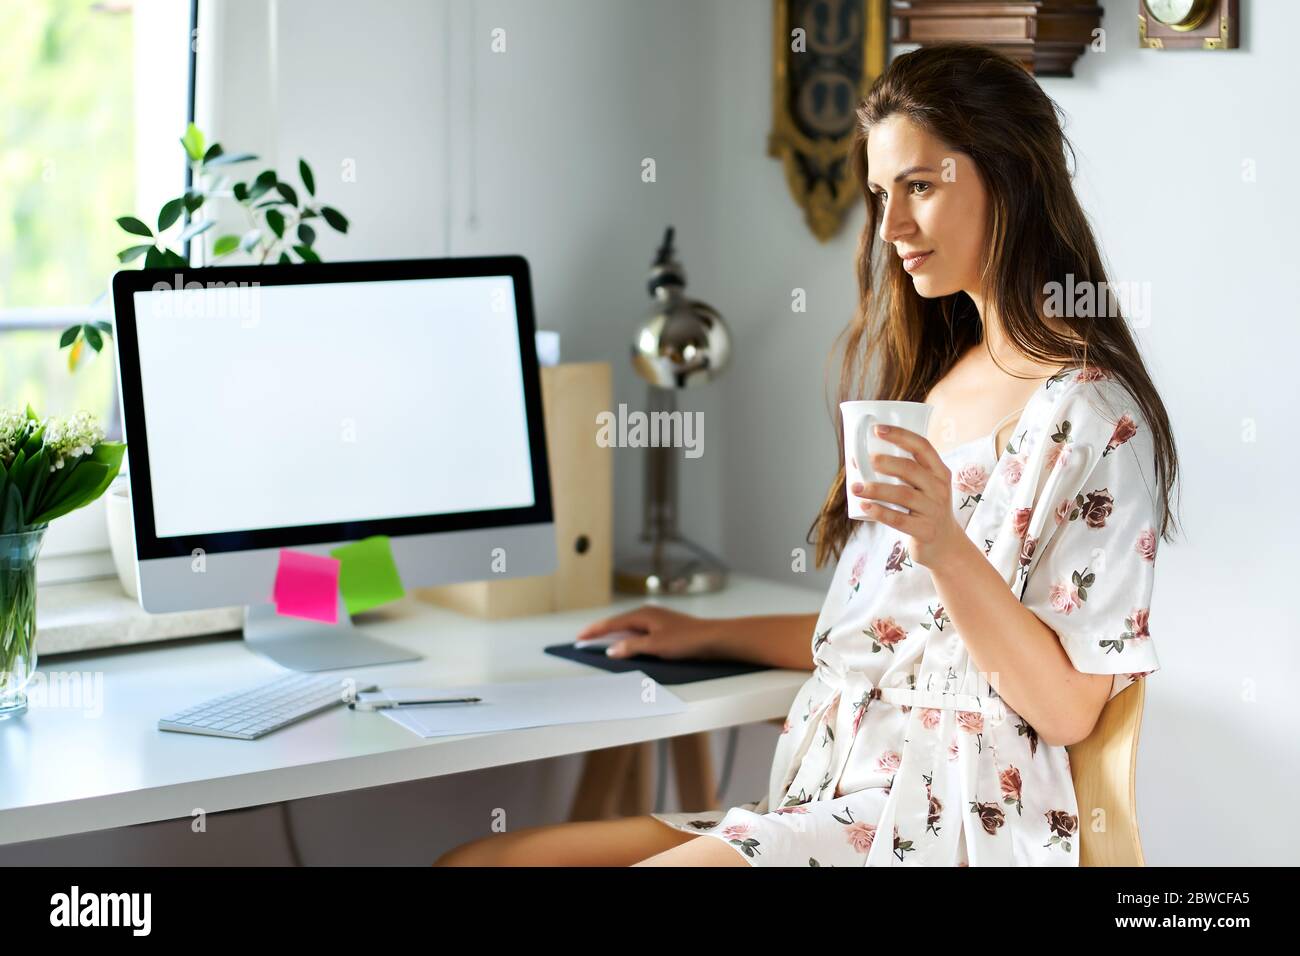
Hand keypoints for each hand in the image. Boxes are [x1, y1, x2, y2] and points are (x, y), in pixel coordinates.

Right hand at [575, 605, 721, 659]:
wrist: (714, 638)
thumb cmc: (687, 640)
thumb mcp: (655, 646)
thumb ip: (631, 647)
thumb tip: (611, 649)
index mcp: (643, 614)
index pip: (612, 623)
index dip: (595, 631)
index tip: (580, 637)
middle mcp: (649, 613)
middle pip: (619, 623)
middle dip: (602, 631)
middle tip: (585, 639)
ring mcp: (658, 620)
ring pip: (630, 627)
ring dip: (615, 634)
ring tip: (601, 642)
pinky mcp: (666, 628)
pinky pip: (640, 631)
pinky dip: (628, 637)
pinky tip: (628, 644)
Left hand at [849, 423, 969, 570]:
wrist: (945, 545)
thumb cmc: (926, 509)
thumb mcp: (927, 486)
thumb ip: (907, 471)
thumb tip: (865, 456)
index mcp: (939, 472)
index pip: (922, 446)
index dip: (900, 435)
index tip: (877, 429)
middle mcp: (939, 488)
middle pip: (910, 469)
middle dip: (884, 462)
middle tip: (863, 460)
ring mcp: (933, 510)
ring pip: (903, 494)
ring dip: (876, 489)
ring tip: (855, 487)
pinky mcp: (924, 531)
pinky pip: (899, 520)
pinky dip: (880, 512)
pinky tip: (864, 506)